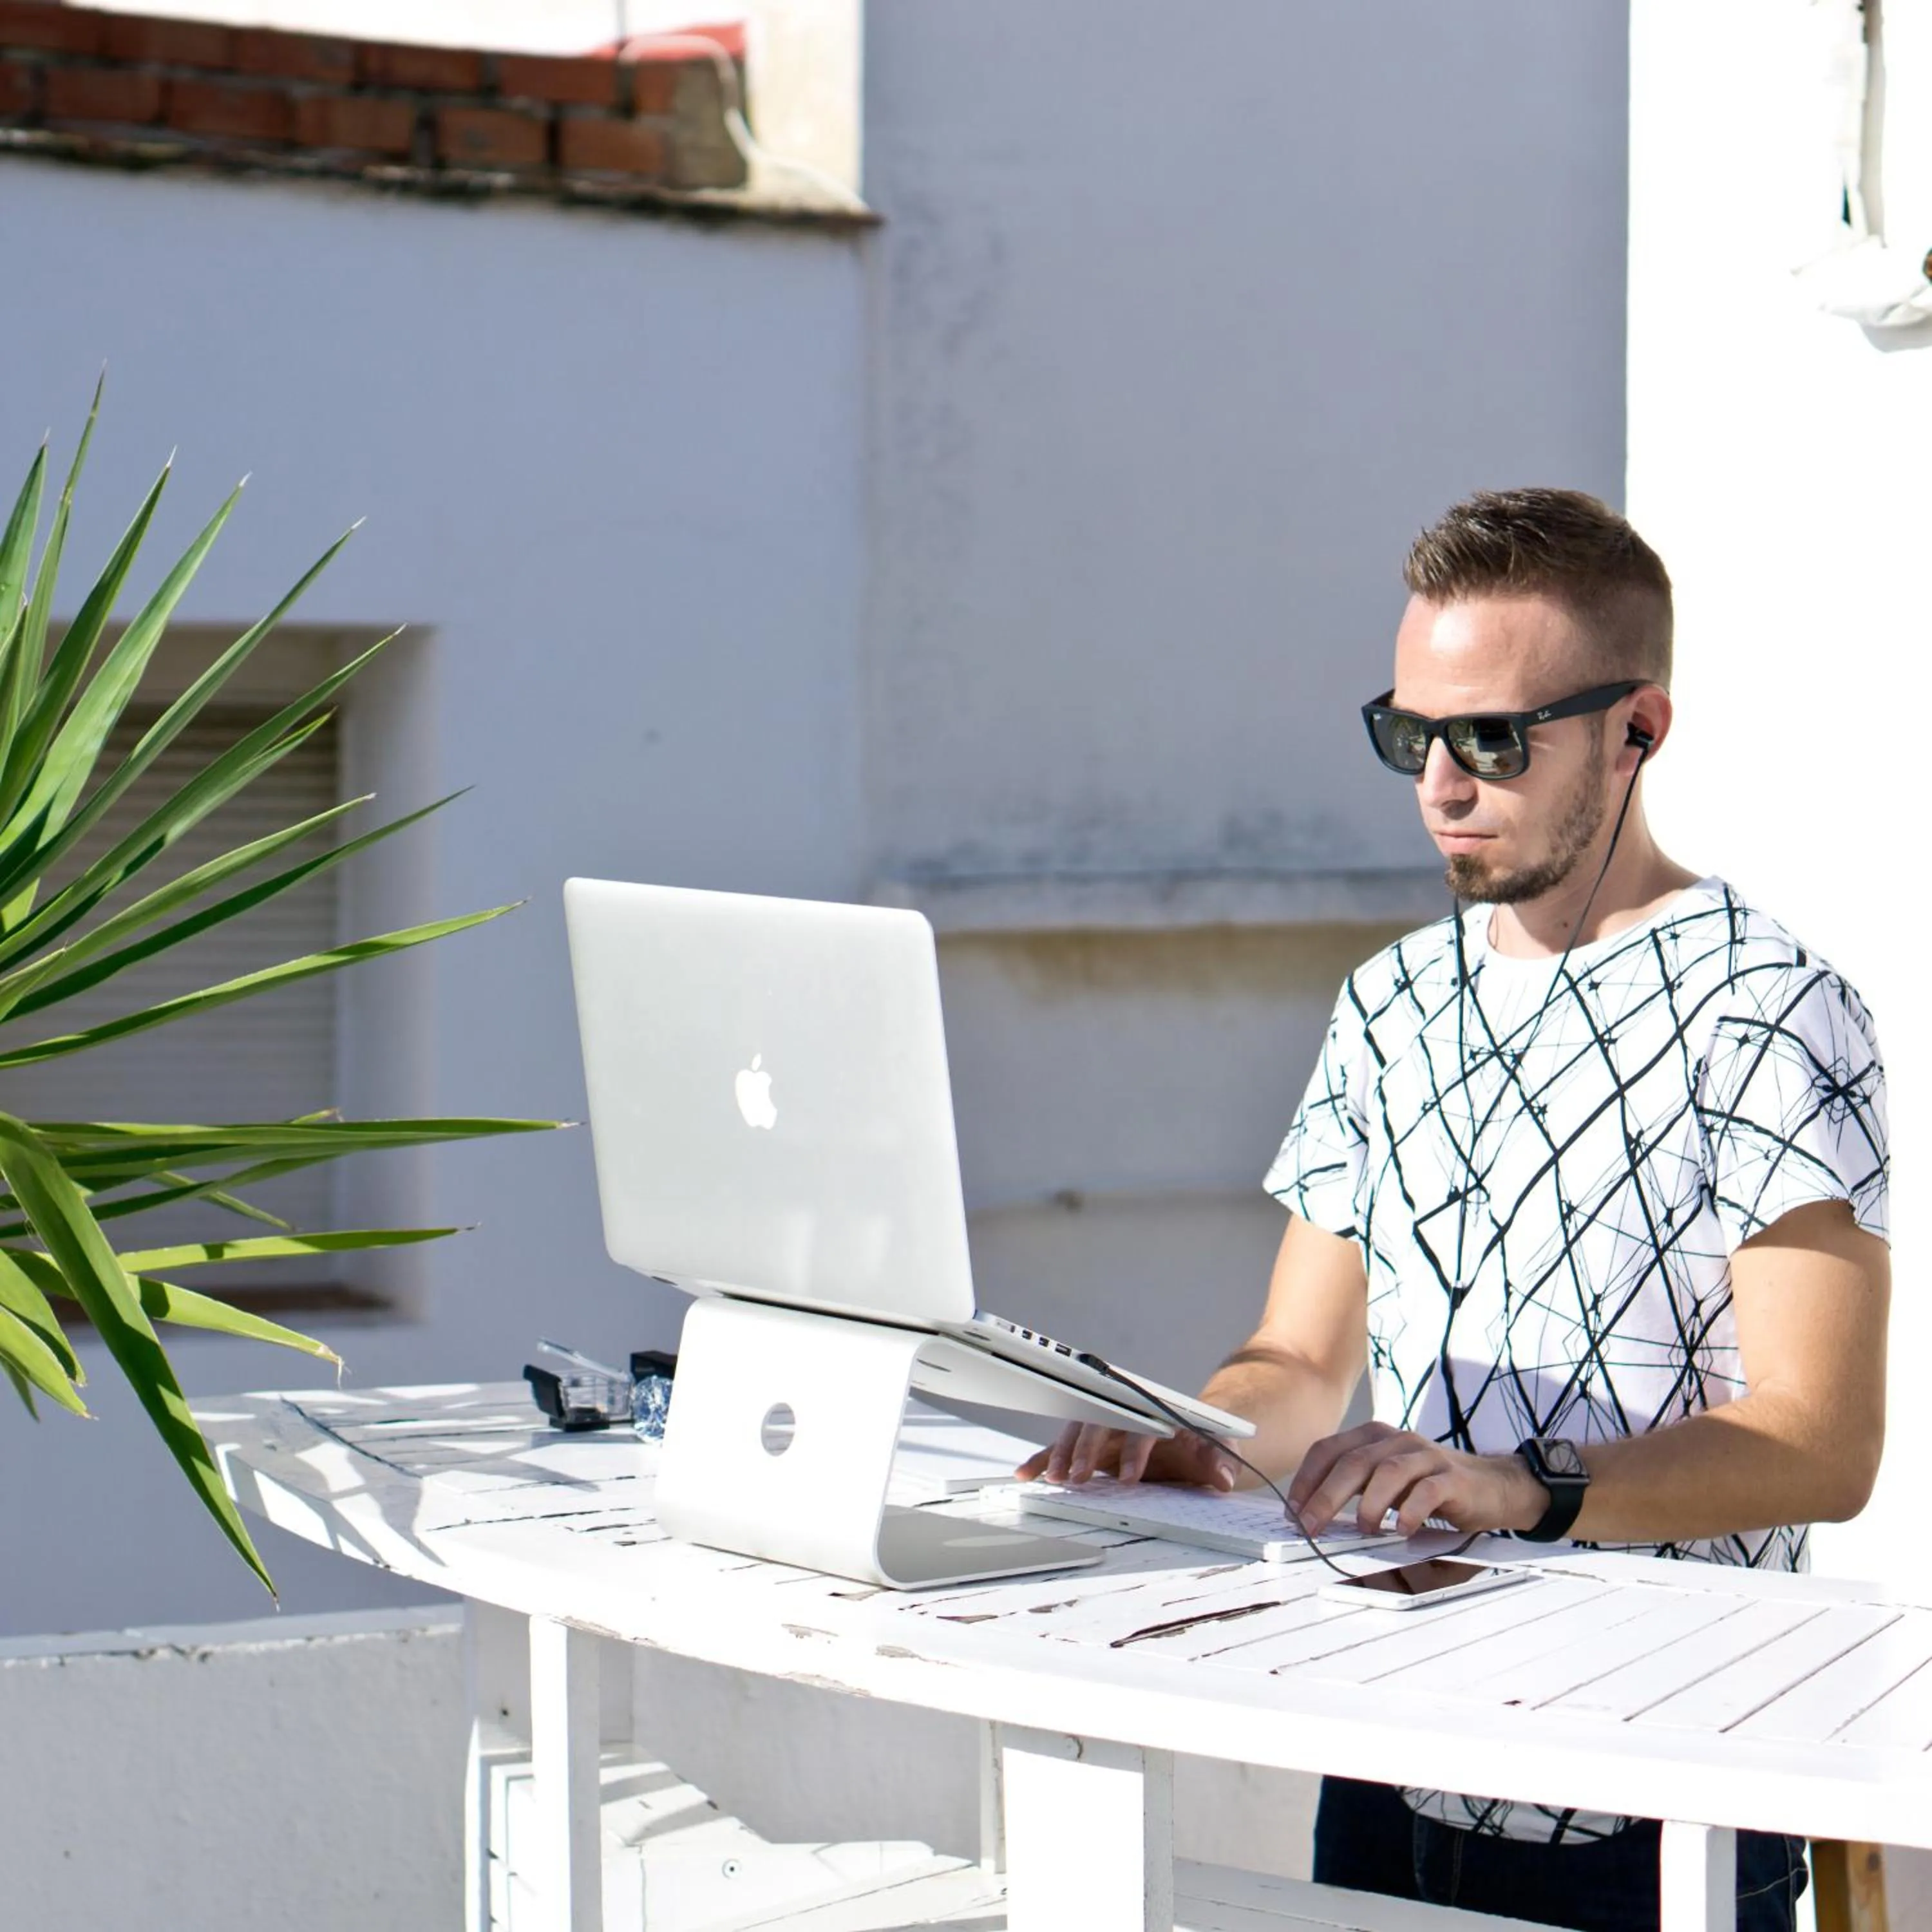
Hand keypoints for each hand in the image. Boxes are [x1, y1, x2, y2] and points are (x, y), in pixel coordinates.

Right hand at [1015, 1421, 1236, 1489]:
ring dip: (1061, 1453)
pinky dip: (1043, 1459)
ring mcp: (1104, 1428)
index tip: (1129, 1478)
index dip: (1134, 1451)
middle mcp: (1125, 1415)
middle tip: (1077, 1476)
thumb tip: (1226, 1477)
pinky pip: (1061, 1448)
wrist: (1189, 1434)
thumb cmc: (1202, 1441)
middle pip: (1099, 1424)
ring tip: (1052, 1478)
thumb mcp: (1219, 1449)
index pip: (1140, 1427)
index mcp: (1154, 1413)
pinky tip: (1026, 1473)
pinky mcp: (1090, 1444)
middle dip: (1086, 1449)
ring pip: (1075, 1432)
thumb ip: (1223, 1460)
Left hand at [1287, 1421, 1546, 1537]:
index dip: (1306, 1479)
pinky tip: (1401, 1530)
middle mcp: (1397, 1439)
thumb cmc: (1428, 1485)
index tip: (1292, 1511)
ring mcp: (1426, 1455)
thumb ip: (1354, 1487)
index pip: (1328, 1450)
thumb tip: (1311, 1514)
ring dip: (1369, 1503)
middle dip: (1326, 1495)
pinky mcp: (1453, 1478)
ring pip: (1389, 1471)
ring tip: (1362, 1529)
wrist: (1490, 1485)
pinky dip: (1411, 1511)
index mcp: (1373, 1437)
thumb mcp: (1385, 1480)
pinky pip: (1428, 1491)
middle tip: (1311, 1527)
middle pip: (1353, 1462)